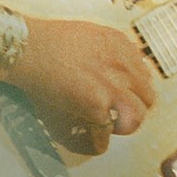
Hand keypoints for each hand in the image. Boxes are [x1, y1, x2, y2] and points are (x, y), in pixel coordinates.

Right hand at [5, 18, 156, 154]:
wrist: (29, 48)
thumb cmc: (50, 40)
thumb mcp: (91, 34)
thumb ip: (110, 51)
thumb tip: (118, 69)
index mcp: (122, 46)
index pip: (145, 75)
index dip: (135, 89)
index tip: (126, 96)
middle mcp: (123, 67)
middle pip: (147, 99)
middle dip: (134, 108)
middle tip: (117, 113)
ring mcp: (112, 88)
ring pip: (135, 120)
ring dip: (121, 125)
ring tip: (107, 126)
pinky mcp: (97, 107)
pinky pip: (106, 135)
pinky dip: (97, 141)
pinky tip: (90, 138)